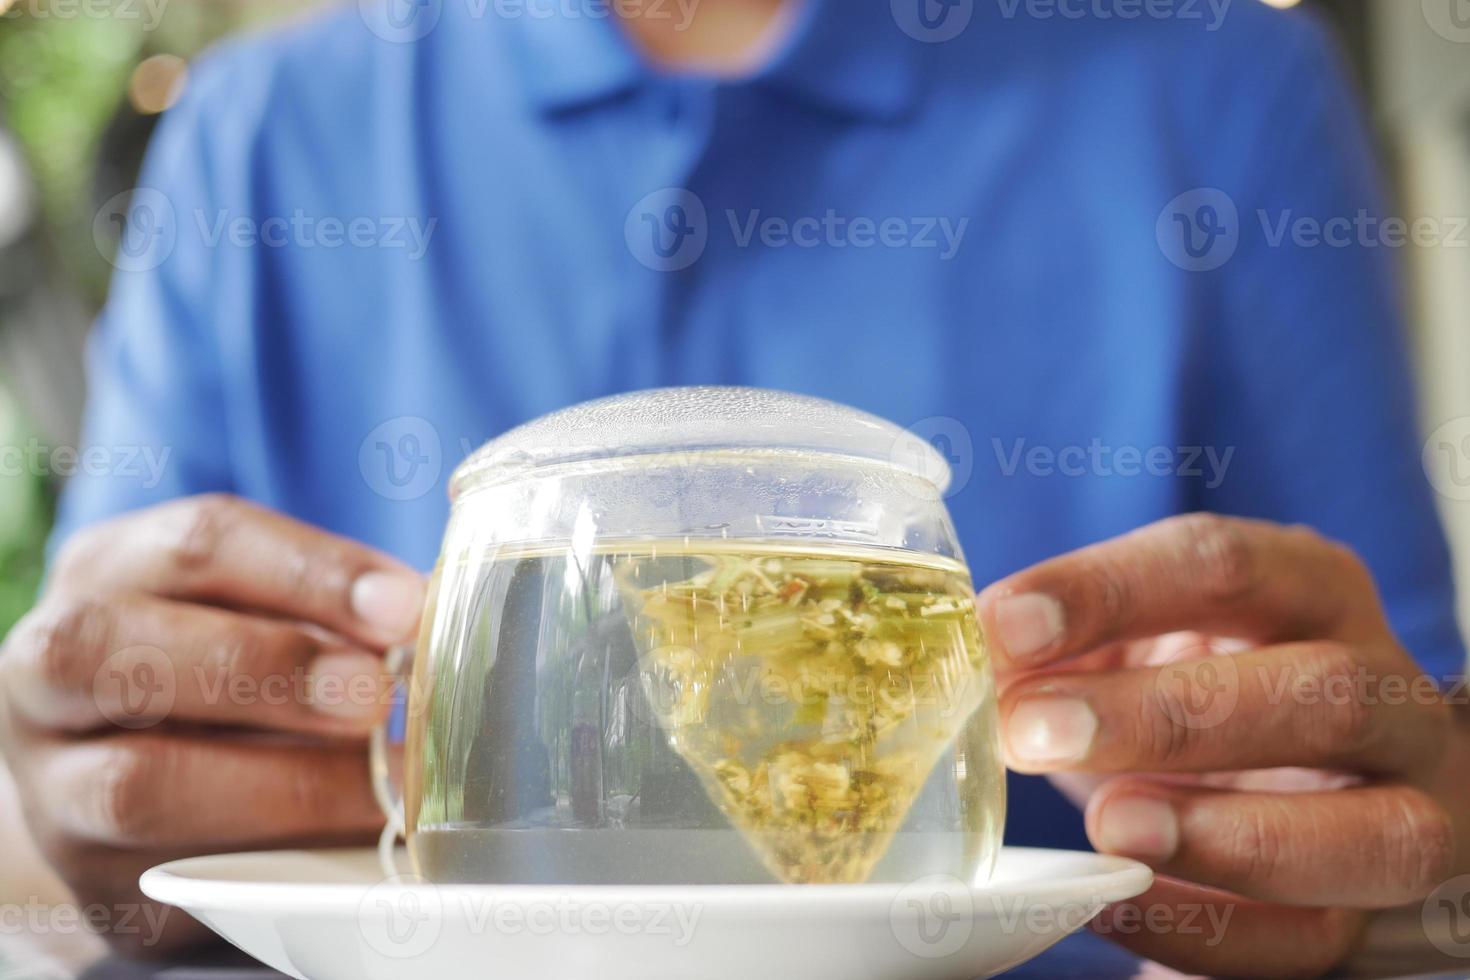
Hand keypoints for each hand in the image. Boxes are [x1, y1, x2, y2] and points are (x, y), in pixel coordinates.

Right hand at [0, 494, 424, 954]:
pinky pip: (169, 871)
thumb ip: (327, 611)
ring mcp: (53, 775)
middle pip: (131, 650)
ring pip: (135, 780)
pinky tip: (347, 839)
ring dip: (279, 783)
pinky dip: (272, 854)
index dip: (311, 570)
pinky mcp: (89, 870)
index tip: (404, 606)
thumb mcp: (257, 608)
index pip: (203, 543)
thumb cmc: (219, 667)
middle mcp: (53, 660)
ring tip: (380, 785)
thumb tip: (430, 621)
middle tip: (375, 692)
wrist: (125, 777)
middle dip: (269, 668)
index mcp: (114, 567)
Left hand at [976, 514, 1468, 976]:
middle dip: (1167, 716)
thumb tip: (977, 659)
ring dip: (1224, 835)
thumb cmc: (1196, 684)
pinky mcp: (1376, 909)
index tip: (1003, 627)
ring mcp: (1405, 804)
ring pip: (1366, 832)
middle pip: (1318, 693)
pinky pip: (1315, 936)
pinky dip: (1211, 929)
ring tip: (1106, 827)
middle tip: (1035, 732)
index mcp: (1312, 587)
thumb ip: (1069, 644)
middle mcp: (1384, 688)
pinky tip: (1113, 903)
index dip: (1105, 591)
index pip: (1222, 562)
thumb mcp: (1137, 639)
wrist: (1292, 775)